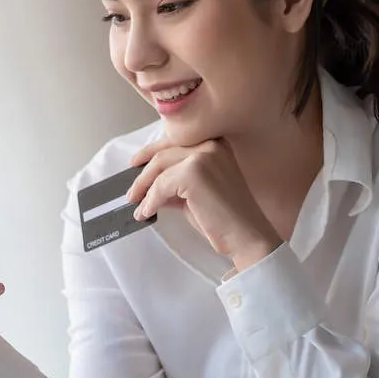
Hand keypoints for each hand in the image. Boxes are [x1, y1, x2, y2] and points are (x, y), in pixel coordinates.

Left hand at [126, 139, 280, 266]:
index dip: (152, 151)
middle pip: (164, 153)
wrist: (246, 235)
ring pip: (159, 168)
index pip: (175, 141)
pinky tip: (147, 212)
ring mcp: (203, 156)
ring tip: (137, 206)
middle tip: (132, 192)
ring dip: (144, 189)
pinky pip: (161, 186)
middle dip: (143, 174)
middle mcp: (211, 144)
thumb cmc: (225, 218)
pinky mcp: (194, 173)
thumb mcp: (196, 193)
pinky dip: (150, 201)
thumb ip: (176, 183)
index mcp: (216, 143)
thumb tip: (149, 186)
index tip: (136, 162)